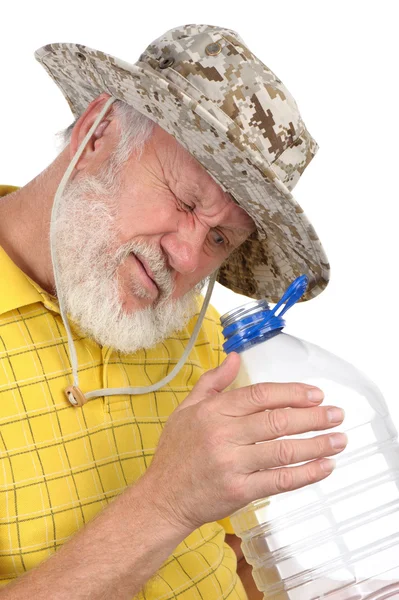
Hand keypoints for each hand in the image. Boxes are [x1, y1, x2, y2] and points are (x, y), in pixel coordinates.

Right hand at [143, 352, 346, 533]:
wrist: (163, 498)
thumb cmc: (176, 453)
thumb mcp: (186, 409)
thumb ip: (212, 382)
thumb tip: (234, 357)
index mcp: (212, 411)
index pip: (260, 395)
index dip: (292, 392)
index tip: (315, 394)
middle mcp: (223, 435)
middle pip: (277, 420)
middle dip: (313, 417)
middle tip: (336, 414)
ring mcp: (232, 464)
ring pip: (283, 450)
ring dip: (316, 444)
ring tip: (339, 440)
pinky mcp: (239, 491)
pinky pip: (279, 481)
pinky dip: (306, 474)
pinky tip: (324, 467)